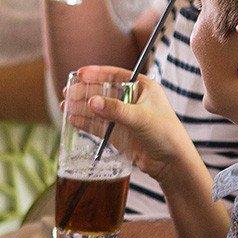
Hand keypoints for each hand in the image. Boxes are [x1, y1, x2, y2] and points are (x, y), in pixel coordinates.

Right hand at [64, 67, 194, 185]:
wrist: (172, 163)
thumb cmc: (166, 134)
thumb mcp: (141, 117)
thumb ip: (116, 109)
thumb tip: (92, 101)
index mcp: (142, 88)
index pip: (116, 76)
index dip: (97, 74)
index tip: (80, 74)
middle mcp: (132, 101)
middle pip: (103, 92)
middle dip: (85, 92)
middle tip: (69, 92)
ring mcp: (123, 117)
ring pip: (98, 109)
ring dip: (81, 107)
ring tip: (65, 106)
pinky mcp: (118, 134)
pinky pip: (97, 125)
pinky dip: (85, 122)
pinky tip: (73, 119)